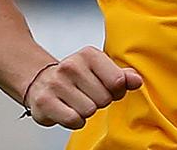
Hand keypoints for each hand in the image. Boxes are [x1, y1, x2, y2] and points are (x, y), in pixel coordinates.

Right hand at [23, 46, 142, 128]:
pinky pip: (73, 120)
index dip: (116, 91)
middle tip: (88, 96)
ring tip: (76, 102)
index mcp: (88, 55)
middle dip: (99, 102)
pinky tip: (69, 110)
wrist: (40, 81)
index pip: (118, 81)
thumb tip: (136, 80)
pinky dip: (75, 121)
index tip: (107, 88)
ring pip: (89, 111)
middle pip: (104, 98)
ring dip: (85, 112)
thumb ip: (121, 75)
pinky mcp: (45, 101)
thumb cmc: (74, 77)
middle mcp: (71, 66)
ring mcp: (56, 83)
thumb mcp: (100, 70)